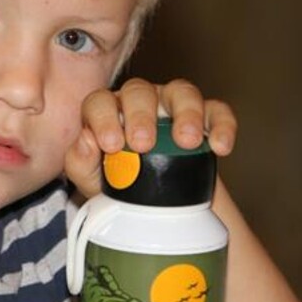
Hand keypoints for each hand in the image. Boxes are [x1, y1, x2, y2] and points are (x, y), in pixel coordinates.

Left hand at [65, 77, 236, 197]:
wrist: (159, 209)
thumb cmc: (119, 188)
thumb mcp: (92, 180)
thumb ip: (80, 161)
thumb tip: (86, 141)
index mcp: (107, 111)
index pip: (99, 101)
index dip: (103, 118)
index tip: (111, 144)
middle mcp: (139, 102)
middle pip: (139, 91)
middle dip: (140, 115)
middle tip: (143, 144)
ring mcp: (173, 106)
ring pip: (181, 92)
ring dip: (185, 113)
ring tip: (186, 142)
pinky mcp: (206, 117)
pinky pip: (217, 111)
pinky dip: (221, 125)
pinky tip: (221, 147)